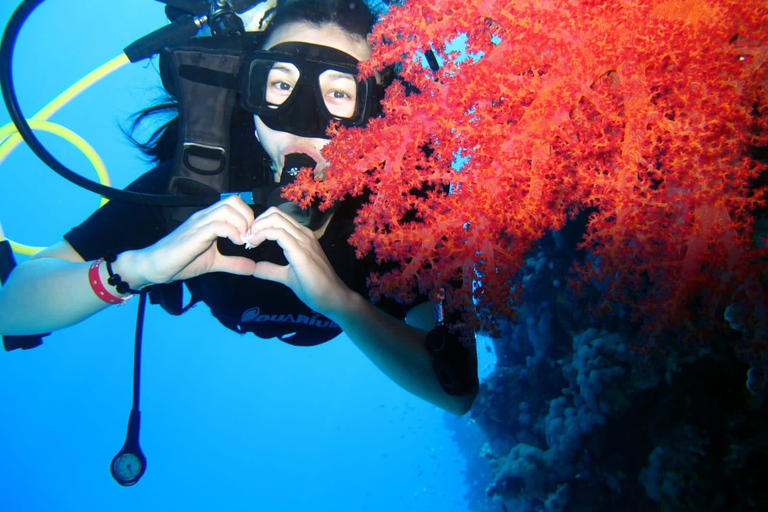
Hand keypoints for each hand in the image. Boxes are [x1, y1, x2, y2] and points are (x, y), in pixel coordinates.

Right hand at [126, 195, 258, 285]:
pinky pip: (217, 225)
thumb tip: (253, 268)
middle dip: (248, 217)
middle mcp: (204, 217)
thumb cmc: (181, 261)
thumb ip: (233, 263)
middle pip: (233, 201)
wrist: (154, 266)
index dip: (248, 216)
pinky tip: (236, 243)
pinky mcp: (193, 235)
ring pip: (226, 209)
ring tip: (243, 241)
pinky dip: (232, 232)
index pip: (234, 203)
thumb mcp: (214, 263)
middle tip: (250, 237)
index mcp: (210, 219)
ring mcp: (198, 224)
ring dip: (242, 224)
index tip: (252, 236)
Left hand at [243, 207, 351, 315]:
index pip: (277, 217)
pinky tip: (253, 244)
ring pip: (275, 219)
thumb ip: (271, 270)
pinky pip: (277, 233)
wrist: (332, 298)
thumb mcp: (287, 276)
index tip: (249, 239)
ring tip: (248, 241)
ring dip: (256, 227)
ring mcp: (303, 240)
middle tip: (246, 238)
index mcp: (301, 236)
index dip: (260, 224)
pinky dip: (261, 235)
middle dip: (255, 222)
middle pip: (275, 213)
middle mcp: (303, 233)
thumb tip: (254, 268)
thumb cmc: (314, 287)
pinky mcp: (300, 251)